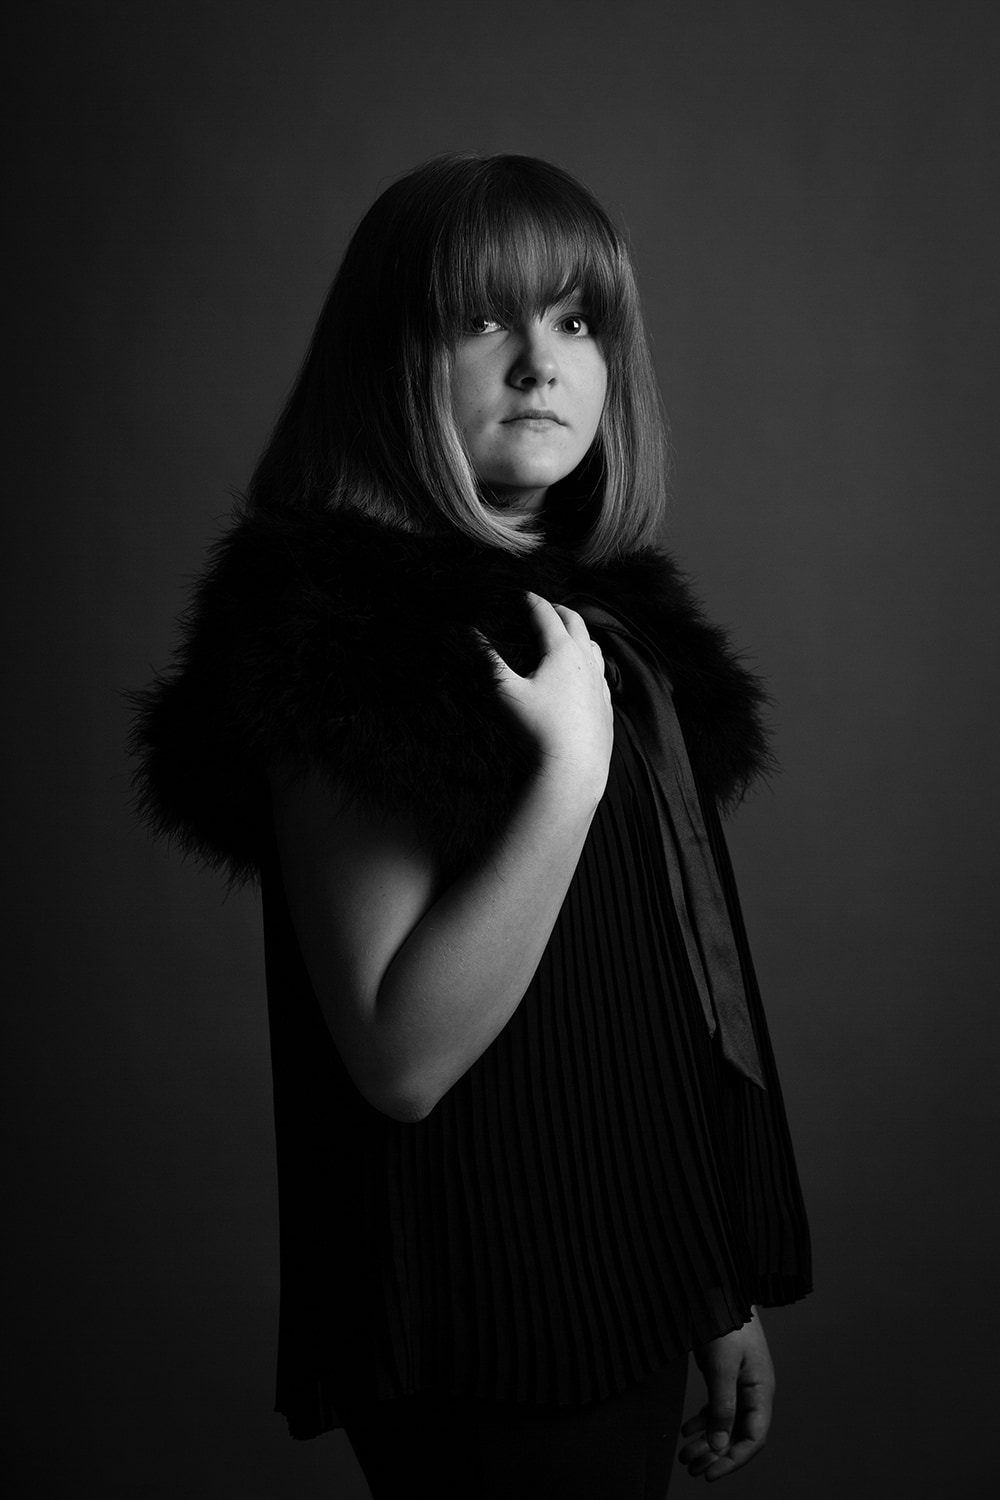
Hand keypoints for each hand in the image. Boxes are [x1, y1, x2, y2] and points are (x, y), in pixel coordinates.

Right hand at [480, 592, 613, 794]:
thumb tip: (467, 631)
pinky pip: (601, 670)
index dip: (531, 601)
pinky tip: (583, 670)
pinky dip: (590, 659)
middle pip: (575, 621)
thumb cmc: (538, 728)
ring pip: (592, 644)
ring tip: (566, 632)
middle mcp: (585, 660)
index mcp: (562, 651)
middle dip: (558, 609)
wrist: (574, 765)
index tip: (520, 594)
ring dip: (578, 632)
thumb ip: (488, 659)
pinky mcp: (606, 701)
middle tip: (543, 606)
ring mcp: (599, 680)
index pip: (545, 614)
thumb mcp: (506, 691)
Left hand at [679, 1309, 773, 1482]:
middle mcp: (753, 1391)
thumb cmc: (725, 1320)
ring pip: (725, 1423)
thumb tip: (719, 1446)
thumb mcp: (722, 1365)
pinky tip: (685, 1430)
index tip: (710, 1474)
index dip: (733, 1459)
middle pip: (737, 1435)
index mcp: (761, 1390)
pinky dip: (701, 1422)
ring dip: (706, 1441)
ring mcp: (738, 1383)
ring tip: (684, 1455)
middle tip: (691, 1468)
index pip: (754, 1437)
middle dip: (715, 1455)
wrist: (718, 1285)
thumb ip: (722, 1405)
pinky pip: (716, 1408)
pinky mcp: (723, 1376)